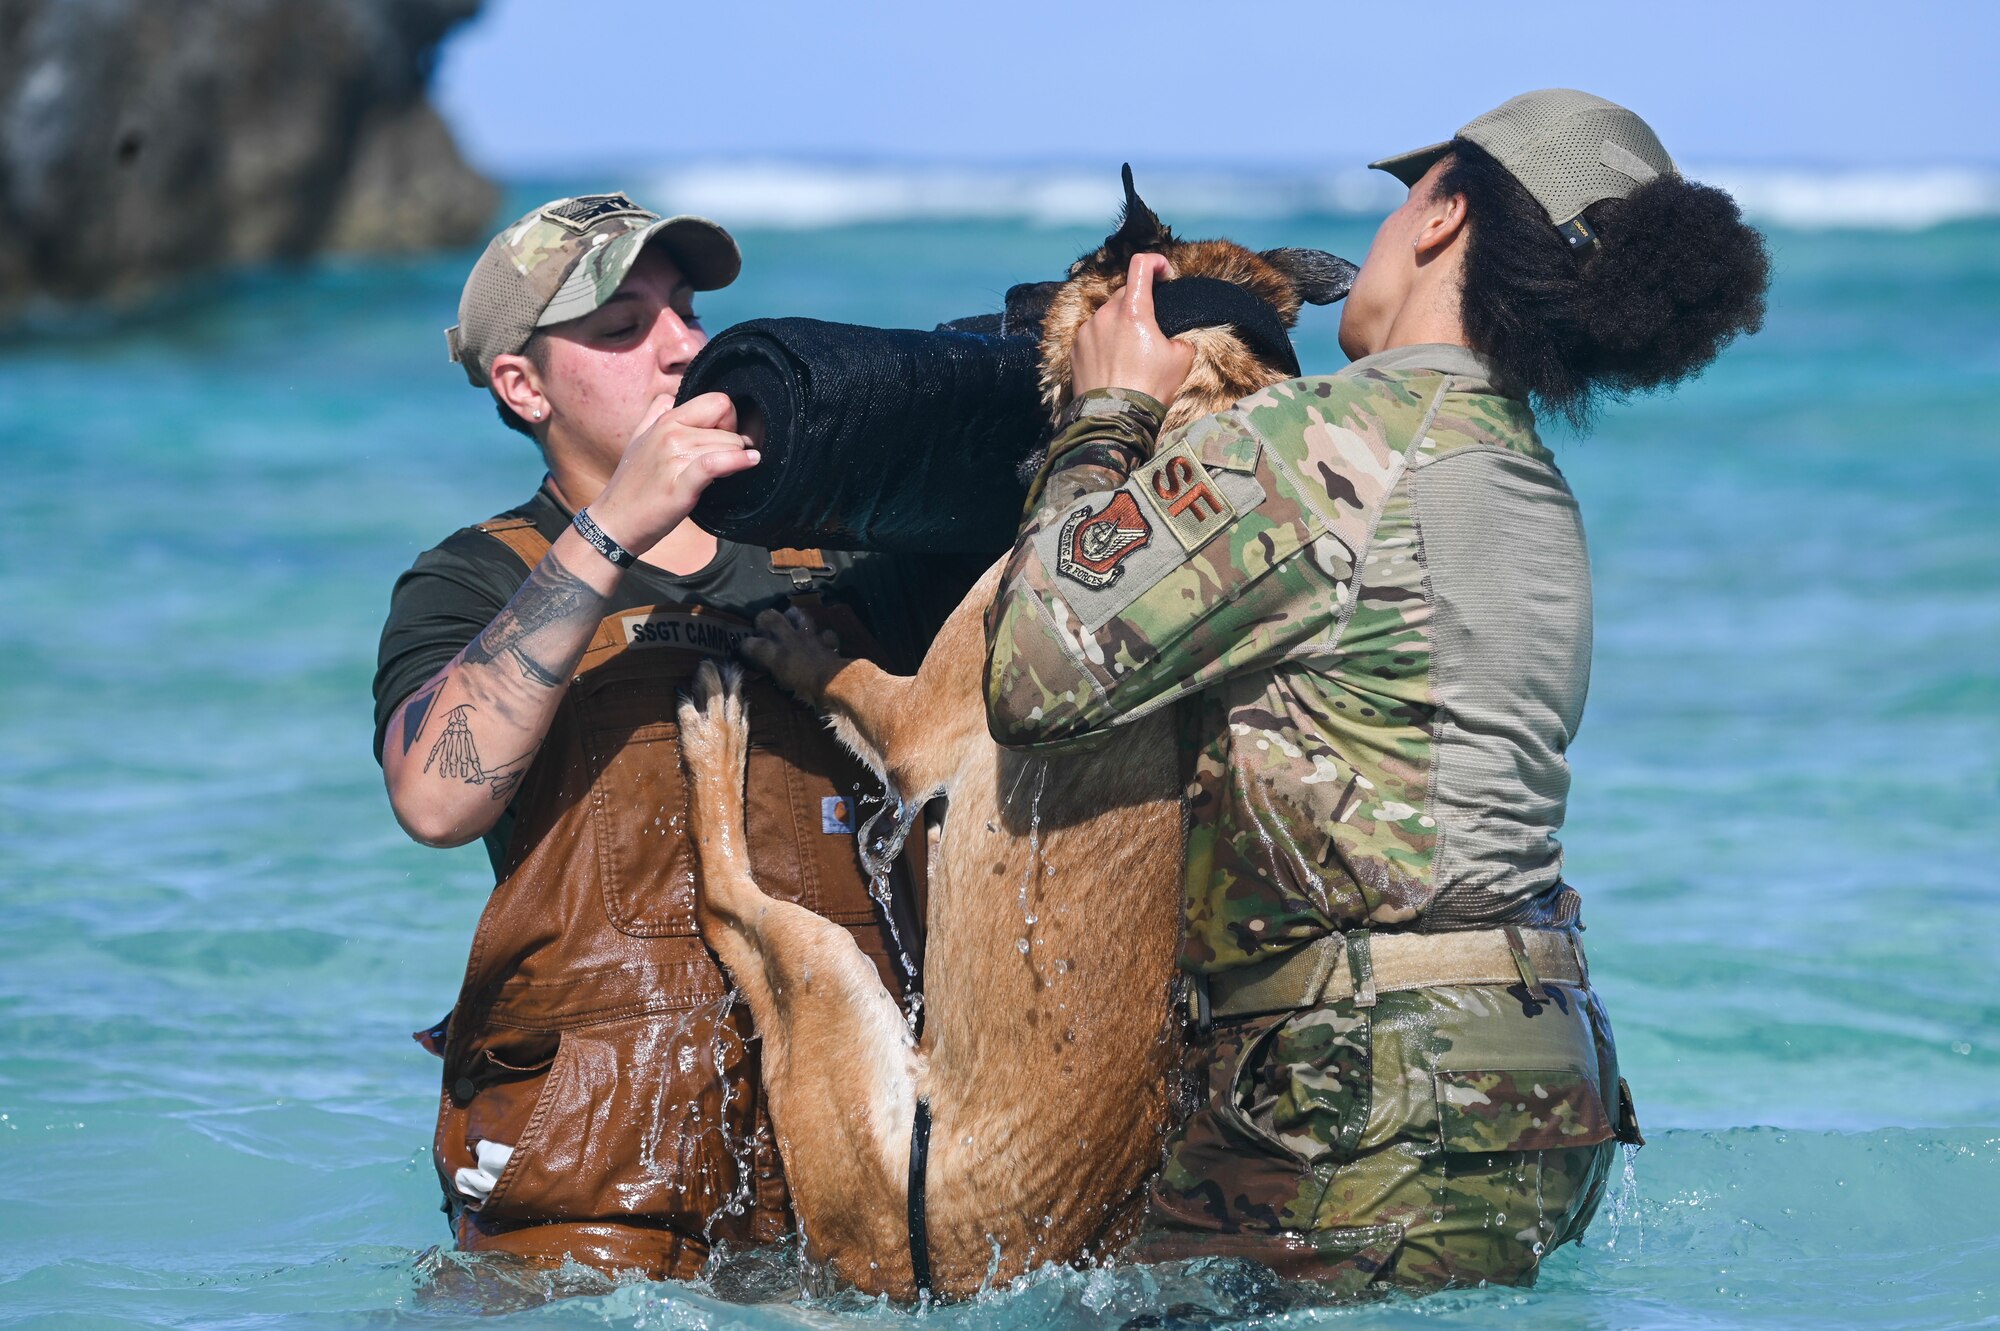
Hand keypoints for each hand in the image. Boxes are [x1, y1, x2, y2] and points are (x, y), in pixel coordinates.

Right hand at [588, 392, 758, 552]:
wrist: (615, 522)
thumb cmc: (632, 484)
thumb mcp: (638, 440)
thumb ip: (654, 414)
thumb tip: (669, 397)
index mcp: (665, 421)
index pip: (717, 401)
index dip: (729, 420)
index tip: (723, 438)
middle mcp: (670, 433)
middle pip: (728, 426)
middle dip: (732, 444)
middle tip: (720, 463)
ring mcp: (674, 457)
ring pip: (729, 446)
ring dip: (732, 461)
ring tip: (714, 476)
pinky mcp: (681, 483)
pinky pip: (717, 463)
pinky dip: (737, 462)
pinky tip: (751, 462)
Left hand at [1069, 253, 1194, 404]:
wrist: (1116, 419)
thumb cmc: (1151, 389)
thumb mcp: (1182, 359)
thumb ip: (1180, 334)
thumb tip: (1176, 331)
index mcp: (1134, 311)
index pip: (1141, 265)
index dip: (1156, 263)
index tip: (1165, 275)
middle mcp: (1106, 315)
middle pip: (1125, 292)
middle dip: (1141, 302)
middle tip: (1152, 326)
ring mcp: (1087, 331)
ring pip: (1107, 314)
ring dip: (1120, 323)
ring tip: (1131, 351)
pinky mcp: (1075, 348)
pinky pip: (1092, 334)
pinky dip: (1104, 340)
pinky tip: (1113, 361)